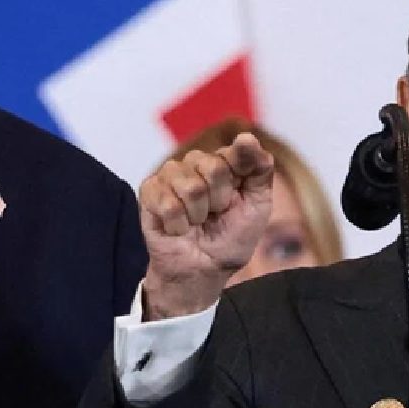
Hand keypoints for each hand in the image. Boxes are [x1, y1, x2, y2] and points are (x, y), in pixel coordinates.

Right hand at [139, 132, 273, 319]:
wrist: (204, 270)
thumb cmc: (231, 239)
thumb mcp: (258, 206)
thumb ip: (259, 171)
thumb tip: (247, 137)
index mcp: (225, 162)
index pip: (236, 151)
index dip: (239, 175)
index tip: (238, 196)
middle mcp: (196, 163)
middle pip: (212, 167)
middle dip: (219, 201)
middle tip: (215, 215)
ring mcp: (170, 176)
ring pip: (189, 186)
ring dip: (197, 215)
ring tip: (196, 223)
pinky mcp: (149, 192)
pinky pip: (166, 201)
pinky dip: (177, 224)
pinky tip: (178, 228)